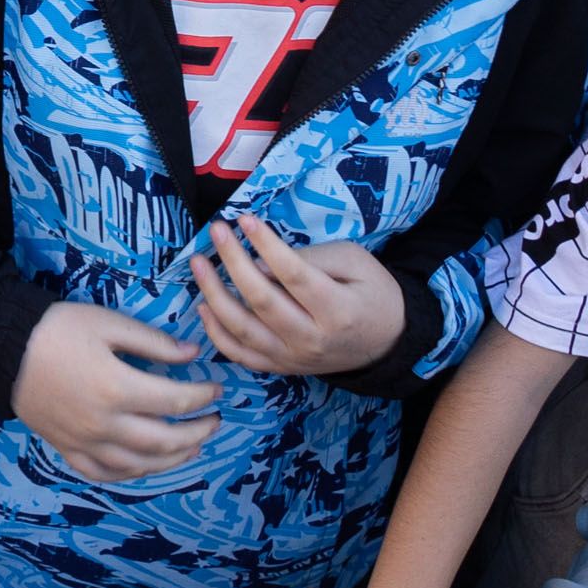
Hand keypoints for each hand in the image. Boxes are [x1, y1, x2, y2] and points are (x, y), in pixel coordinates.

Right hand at [11, 300, 220, 477]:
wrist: (3, 347)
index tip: (216, 387)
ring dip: (174, 459)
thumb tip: (192, 356)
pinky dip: (132, 473)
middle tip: (215, 421)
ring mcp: (85, 442)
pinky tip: (147, 465)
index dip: (203, 396)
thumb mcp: (108, 322)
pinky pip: (106, 473)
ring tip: (193, 447)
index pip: (177, 401)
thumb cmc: (56, 328)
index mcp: (118, 388)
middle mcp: (105, 425)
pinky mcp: (67, 449)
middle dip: (198, 432)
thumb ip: (153, 342)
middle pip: (166, 441)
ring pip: (140, 465)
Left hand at [190, 216, 406, 377]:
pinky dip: (217, 333)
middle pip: (263, 301)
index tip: (244, 220)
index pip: (294, 275)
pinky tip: (203, 306)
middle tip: (216, 232)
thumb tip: (259, 260)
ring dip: (214, 295)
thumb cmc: (372, 293)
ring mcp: (294, 359)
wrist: (389, 342)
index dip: (265, 246)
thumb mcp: (355, 262)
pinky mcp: (282, 368)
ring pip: (244, 331)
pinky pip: (241, 356)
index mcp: (338, 311)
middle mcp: (313, 340)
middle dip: (233, 263)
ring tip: (199, 264)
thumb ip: (311, 259)